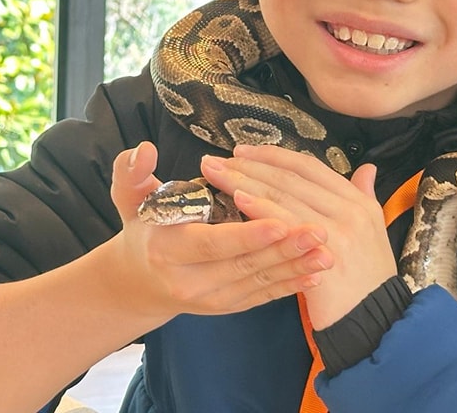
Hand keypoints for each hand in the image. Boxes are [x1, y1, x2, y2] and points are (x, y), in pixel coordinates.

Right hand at [106, 141, 334, 321]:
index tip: (280, 222)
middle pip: (243, 265)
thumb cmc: (142, 227)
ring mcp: (210, 298)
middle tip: (320, 232)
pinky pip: (261, 296)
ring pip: (258, 282)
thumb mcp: (128, 199)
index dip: (247, 235)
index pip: (211, 244)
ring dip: (295, 268)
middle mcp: (189, 280)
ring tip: (328, 252)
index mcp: (166, 250)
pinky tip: (315, 276)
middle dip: (284, 250)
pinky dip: (289, 287)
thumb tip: (143, 151)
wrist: (138, 279)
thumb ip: (131, 173)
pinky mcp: (227, 306)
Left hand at [201, 144, 396, 328]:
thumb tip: (365, 168)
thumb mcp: (373, 230)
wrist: (375, 320)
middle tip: (219, 158)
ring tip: (218, 173)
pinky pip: (285, 224)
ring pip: (284, 195)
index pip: (310, 167)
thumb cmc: (367, 279)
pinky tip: (238, 198)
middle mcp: (350, 210)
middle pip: (292, 177)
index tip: (245, 151)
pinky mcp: (321, 254)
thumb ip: (364, 195)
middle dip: (252, 164)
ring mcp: (337, 231)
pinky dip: (260, 208)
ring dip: (247, 180)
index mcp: (358, 201)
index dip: (275, 156)